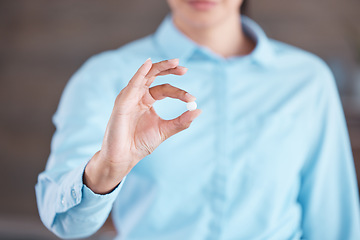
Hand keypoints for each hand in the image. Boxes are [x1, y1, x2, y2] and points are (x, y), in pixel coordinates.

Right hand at [84, 59, 201, 193]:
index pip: (165, 89)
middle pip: (154, 75)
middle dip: (169, 69)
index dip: (179, 92)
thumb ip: (181, 121)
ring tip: (175, 62)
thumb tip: (199, 110)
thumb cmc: (140, 143)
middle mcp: (137, 95)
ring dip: (160, 66)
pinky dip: (140, 73)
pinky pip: (132, 84)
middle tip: (185, 68)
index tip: (192, 99)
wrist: (125, 157)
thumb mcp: (165, 130)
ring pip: (144, 75)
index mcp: (147, 101)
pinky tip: (148, 64)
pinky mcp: (122, 102)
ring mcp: (129, 97)